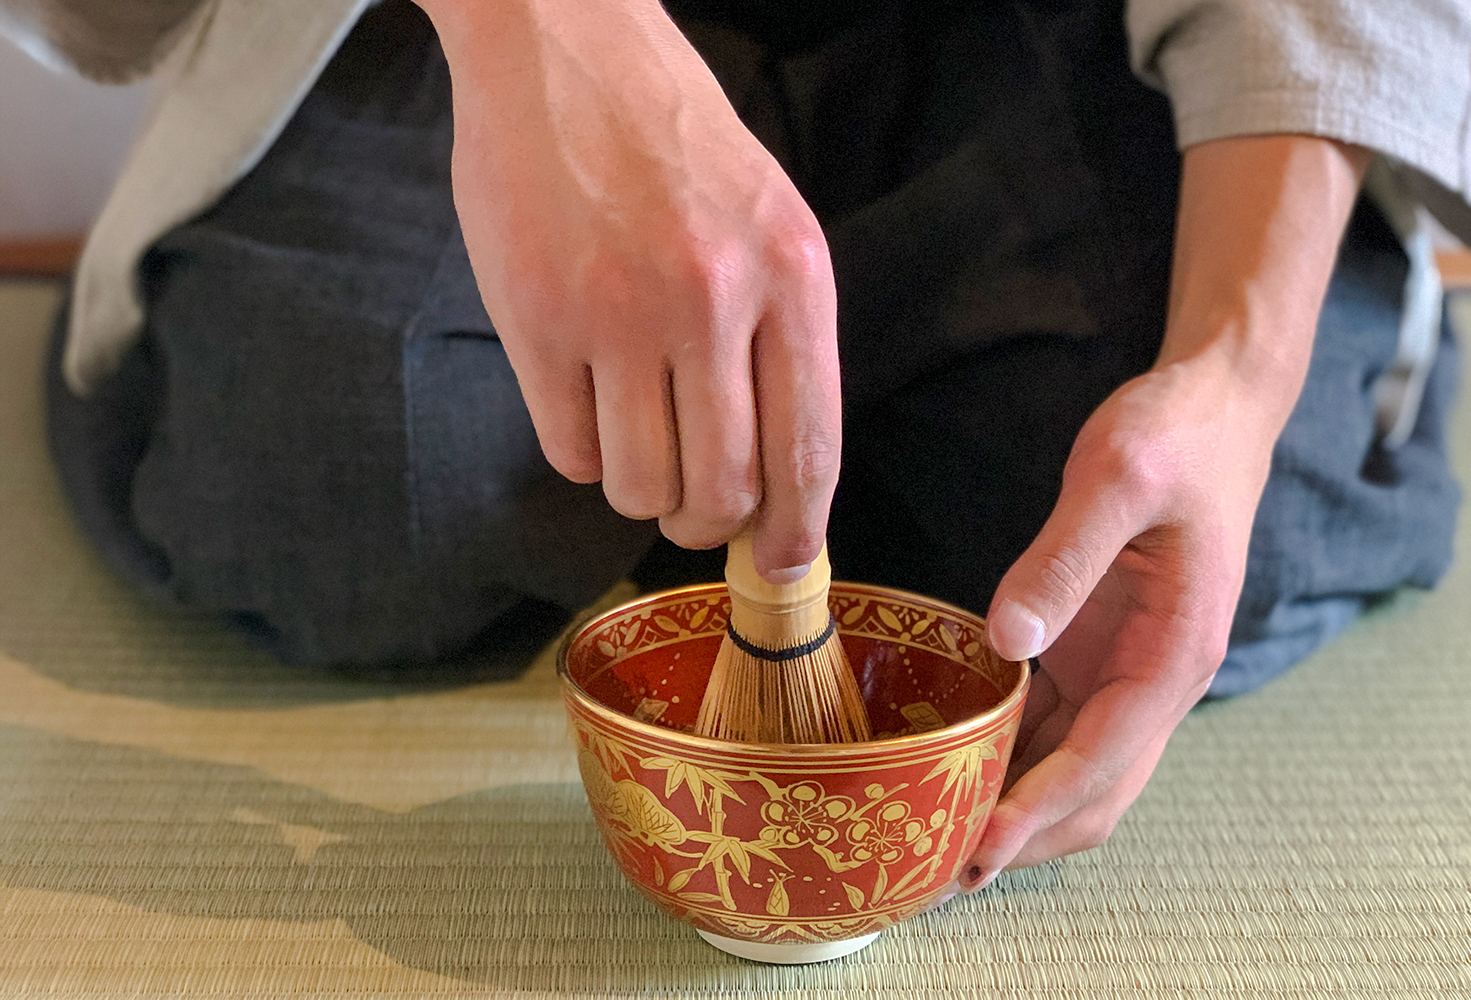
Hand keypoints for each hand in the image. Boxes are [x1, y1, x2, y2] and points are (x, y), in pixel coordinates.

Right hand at [419, 0, 838, 579]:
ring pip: (641, 485)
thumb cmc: (676, 144)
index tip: (784, 565)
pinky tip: (585, 406)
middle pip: (723, 489)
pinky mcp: (536, 319)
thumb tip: (780, 476)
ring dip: (641, 493)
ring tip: (638, 447)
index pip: (809, 449)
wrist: (566, 50)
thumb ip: (783, 341)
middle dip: (709, 524)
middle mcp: (712, 299)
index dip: (799, 530)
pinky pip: (568, 451)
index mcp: (791, 275)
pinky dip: (582, 454)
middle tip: (694, 511)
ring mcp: (618, 312)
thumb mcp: (771, 222)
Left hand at [963, 135, 1370, 887]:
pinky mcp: (1100, 648)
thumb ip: (1064, 559)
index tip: (977, 849)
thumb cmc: (1176, 435)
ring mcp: (1129, 669)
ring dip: (1019, 811)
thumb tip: (1008, 642)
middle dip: (1027, 838)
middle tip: (941, 872)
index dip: (1038, 809)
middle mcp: (1157, 678)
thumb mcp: (1118, 476)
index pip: (1102, 757)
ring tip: (937, 838)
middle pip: (1096, 792)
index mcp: (1174, 652)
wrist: (1215, 407)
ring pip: (1078, 769)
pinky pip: (1059, 725)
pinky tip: (957, 768)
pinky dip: (1016, 759)